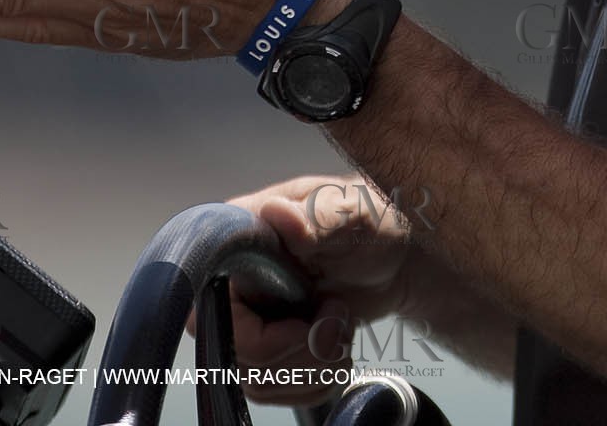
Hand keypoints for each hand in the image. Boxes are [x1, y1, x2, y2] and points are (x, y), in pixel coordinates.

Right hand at [212, 174, 413, 405]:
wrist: (395, 256)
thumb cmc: (367, 222)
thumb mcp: (347, 213)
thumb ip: (313, 218)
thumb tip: (278, 215)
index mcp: (237, 243)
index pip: (211, 312)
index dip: (257, 337)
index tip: (304, 326)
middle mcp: (233, 286)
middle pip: (240, 358)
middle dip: (300, 355)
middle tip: (336, 321)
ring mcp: (251, 320)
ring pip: (261, 383)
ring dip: (314, 369)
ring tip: (341, 328)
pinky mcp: (272, 349)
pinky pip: (281, 393)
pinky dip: (318, 382)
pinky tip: (337, 348)